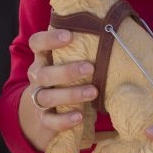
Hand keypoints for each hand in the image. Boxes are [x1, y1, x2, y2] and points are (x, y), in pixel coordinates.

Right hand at [19, 28, 96, 152]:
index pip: (36, 43)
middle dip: (67, 71)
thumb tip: (115, 31)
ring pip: (46, 97)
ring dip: (70, 94)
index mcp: (42, 59)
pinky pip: (50, 121)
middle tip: (90, 68)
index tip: (69, 35)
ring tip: (93, 92)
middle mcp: (37, 77)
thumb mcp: (68, 63)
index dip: (49, 38)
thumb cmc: (65, 80)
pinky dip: (64, 119)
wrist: (45, 112)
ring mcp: (37, 99)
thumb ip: (81, 51)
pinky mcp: (44, 119)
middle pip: (43, 73)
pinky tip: (80, 116)